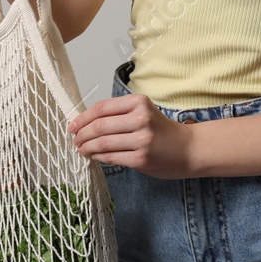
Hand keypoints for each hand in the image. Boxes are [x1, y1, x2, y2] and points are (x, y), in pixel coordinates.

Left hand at [68, 93, 196, 179]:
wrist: (188, 149)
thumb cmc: (162, 131)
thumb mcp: (143, 112)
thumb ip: (118, 114)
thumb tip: (84, 122)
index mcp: (138, 102)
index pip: (101, 108)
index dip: (82, 117)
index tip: (73, 125)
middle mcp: (141, 119)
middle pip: (99, 126)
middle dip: (81, 135)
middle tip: (75, 140)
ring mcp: (142, 139)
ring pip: (102, 143)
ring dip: (86, 147)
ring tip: (81, 149)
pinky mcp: (141, 158)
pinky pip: (111, 157)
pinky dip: (98, 157)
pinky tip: (93, 156)